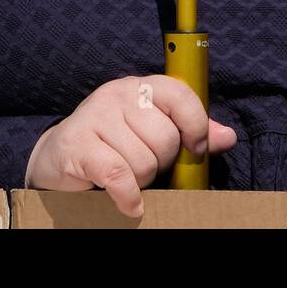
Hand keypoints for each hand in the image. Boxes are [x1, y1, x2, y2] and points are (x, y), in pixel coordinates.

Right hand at [24, 74, 236, 217]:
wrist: (58, 156)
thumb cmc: (113, 145)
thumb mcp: (151, 132)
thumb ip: (189, 133)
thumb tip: (227, 137)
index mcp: (140, 86)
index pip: (180, 94)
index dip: (195, 125)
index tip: (195, 149)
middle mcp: (118, 94)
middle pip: (164, 137)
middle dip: (160, 163)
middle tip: (143, 165)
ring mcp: (95, 116)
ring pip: (143, 162)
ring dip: (140, 181)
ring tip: (125, 175)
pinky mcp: (78, 144)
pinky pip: (119, 175)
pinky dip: (128, 196)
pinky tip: (127, 201)